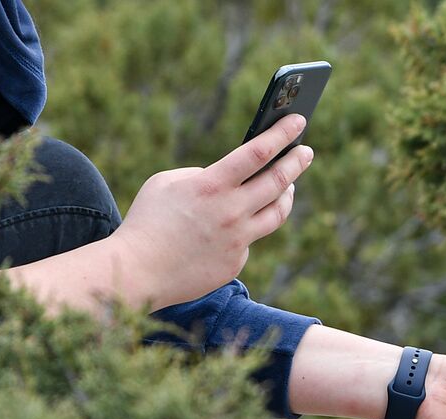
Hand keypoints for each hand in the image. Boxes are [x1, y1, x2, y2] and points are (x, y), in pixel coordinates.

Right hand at [106, 114, 313, 308]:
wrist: (139, 270)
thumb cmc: (148, 221)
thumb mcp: (167, 183)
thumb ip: (202, 176)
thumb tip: (230, 181)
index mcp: (212, 185)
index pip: (257, 153)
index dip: (282, 134)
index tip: (299, 121)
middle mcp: (232, 211)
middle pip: (279, 182)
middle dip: (297, 161)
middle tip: (306, 152)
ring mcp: (238, 239)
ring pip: (277, 213)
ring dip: (287, 194)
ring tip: (290, 184)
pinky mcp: (236, 261)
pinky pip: (250, 239)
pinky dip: (247, 226)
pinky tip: (241, 221)